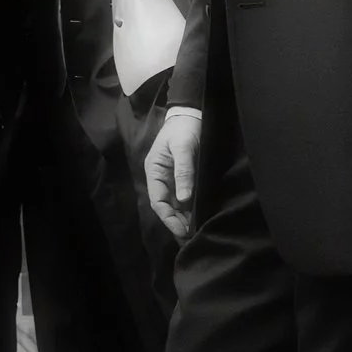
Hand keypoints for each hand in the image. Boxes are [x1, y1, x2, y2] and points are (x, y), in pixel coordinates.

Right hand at [145, 111, 201, 238]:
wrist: (191, 113)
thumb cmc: (184, 129)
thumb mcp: (183, 148)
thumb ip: (183, 173)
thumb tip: (184, 200)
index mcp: (154, 171)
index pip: (157, 201)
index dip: (169, 218)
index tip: (183, 230)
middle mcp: (160, 179)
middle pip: (165, 207)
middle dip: (176, 223)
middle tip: (191, 238)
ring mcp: (171, 179)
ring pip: (174, 205)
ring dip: (183, 219)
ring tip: (195, 234)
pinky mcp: (183, 178)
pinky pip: (183, 199)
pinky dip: (189, 211)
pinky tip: (197, 219)